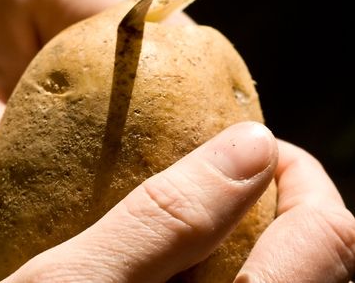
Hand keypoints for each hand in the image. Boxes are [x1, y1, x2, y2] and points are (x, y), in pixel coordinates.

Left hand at [0, 0, 163, 210]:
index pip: (145, 31)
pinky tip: (136, 126)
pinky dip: (148, 87)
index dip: (179, 96)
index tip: (181, 160)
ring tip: (153, 151)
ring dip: (166, 95)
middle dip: (178, 102)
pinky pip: (146, 43)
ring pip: (166, 38)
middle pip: (169, 33)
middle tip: (167, 167)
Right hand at [2, 122, 354, 282]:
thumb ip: (170, 217)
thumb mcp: (80, 282)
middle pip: (321, 258)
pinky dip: (227, 261)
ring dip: (251, 231)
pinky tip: (178, 255)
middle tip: (215, 169)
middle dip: (275, 200)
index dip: (296, 172)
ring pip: (288, 278)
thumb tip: (252, 145)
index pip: (330, 234)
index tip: (243, 141)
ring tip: (195, 208)